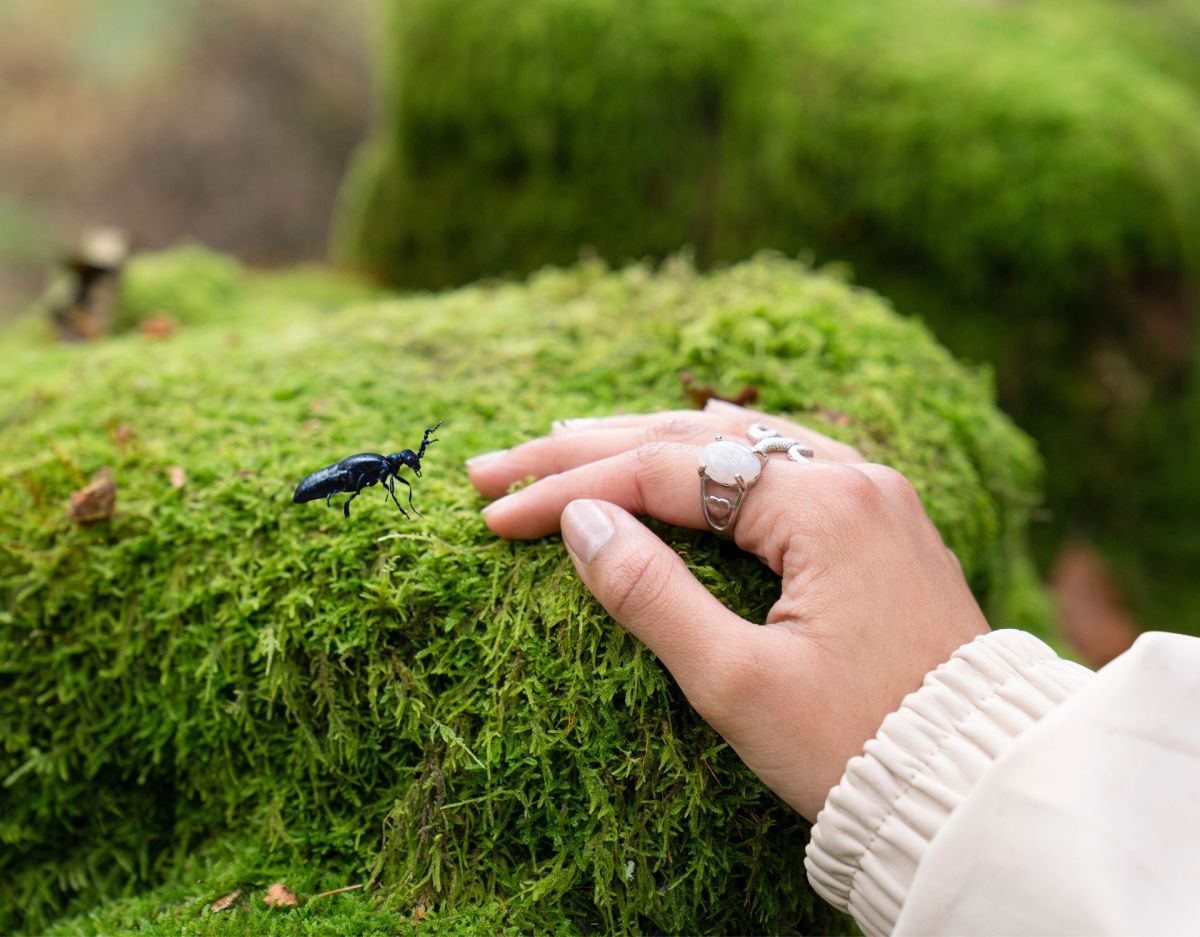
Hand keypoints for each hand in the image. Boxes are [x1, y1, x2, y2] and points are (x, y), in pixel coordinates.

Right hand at [467, 401, 988, 820]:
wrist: (971, 786)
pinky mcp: (875, 523)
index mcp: (824, 506)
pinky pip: (778, 462)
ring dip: (644, 444)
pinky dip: (710, 455)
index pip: (664, 473)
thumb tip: (581, 521)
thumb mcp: (736, 683)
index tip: (496, 513)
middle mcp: (852, 478)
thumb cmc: (856, 746)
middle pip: (691, 440)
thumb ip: (650, 594)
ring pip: (733, 444)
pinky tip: (682, 439)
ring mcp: (870, 494)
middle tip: (498, 463)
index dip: (570, 490)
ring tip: (565, 437)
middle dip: (586, 451)